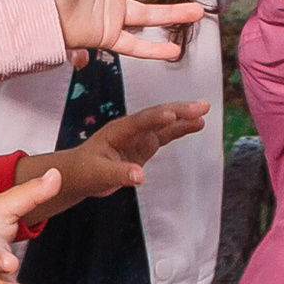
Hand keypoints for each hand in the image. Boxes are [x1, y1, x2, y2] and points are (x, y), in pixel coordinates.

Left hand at [16, 101, 209, 223]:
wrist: (79, 173)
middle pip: (157, 117)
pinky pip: (166, 135)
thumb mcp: (99, 175)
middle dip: (179, 111)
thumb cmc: (85, 171)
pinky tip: (196, 125)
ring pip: (165, 123)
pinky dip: (181, 129)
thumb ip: (119, 174)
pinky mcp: (145, 145)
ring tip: (204, 112)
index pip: (139, 122)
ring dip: (184, 117)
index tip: (173, 115)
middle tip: (201, 107)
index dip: (156, 119)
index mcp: (117, 131)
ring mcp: (139, 136)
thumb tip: (140, 176)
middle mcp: (131, 129)